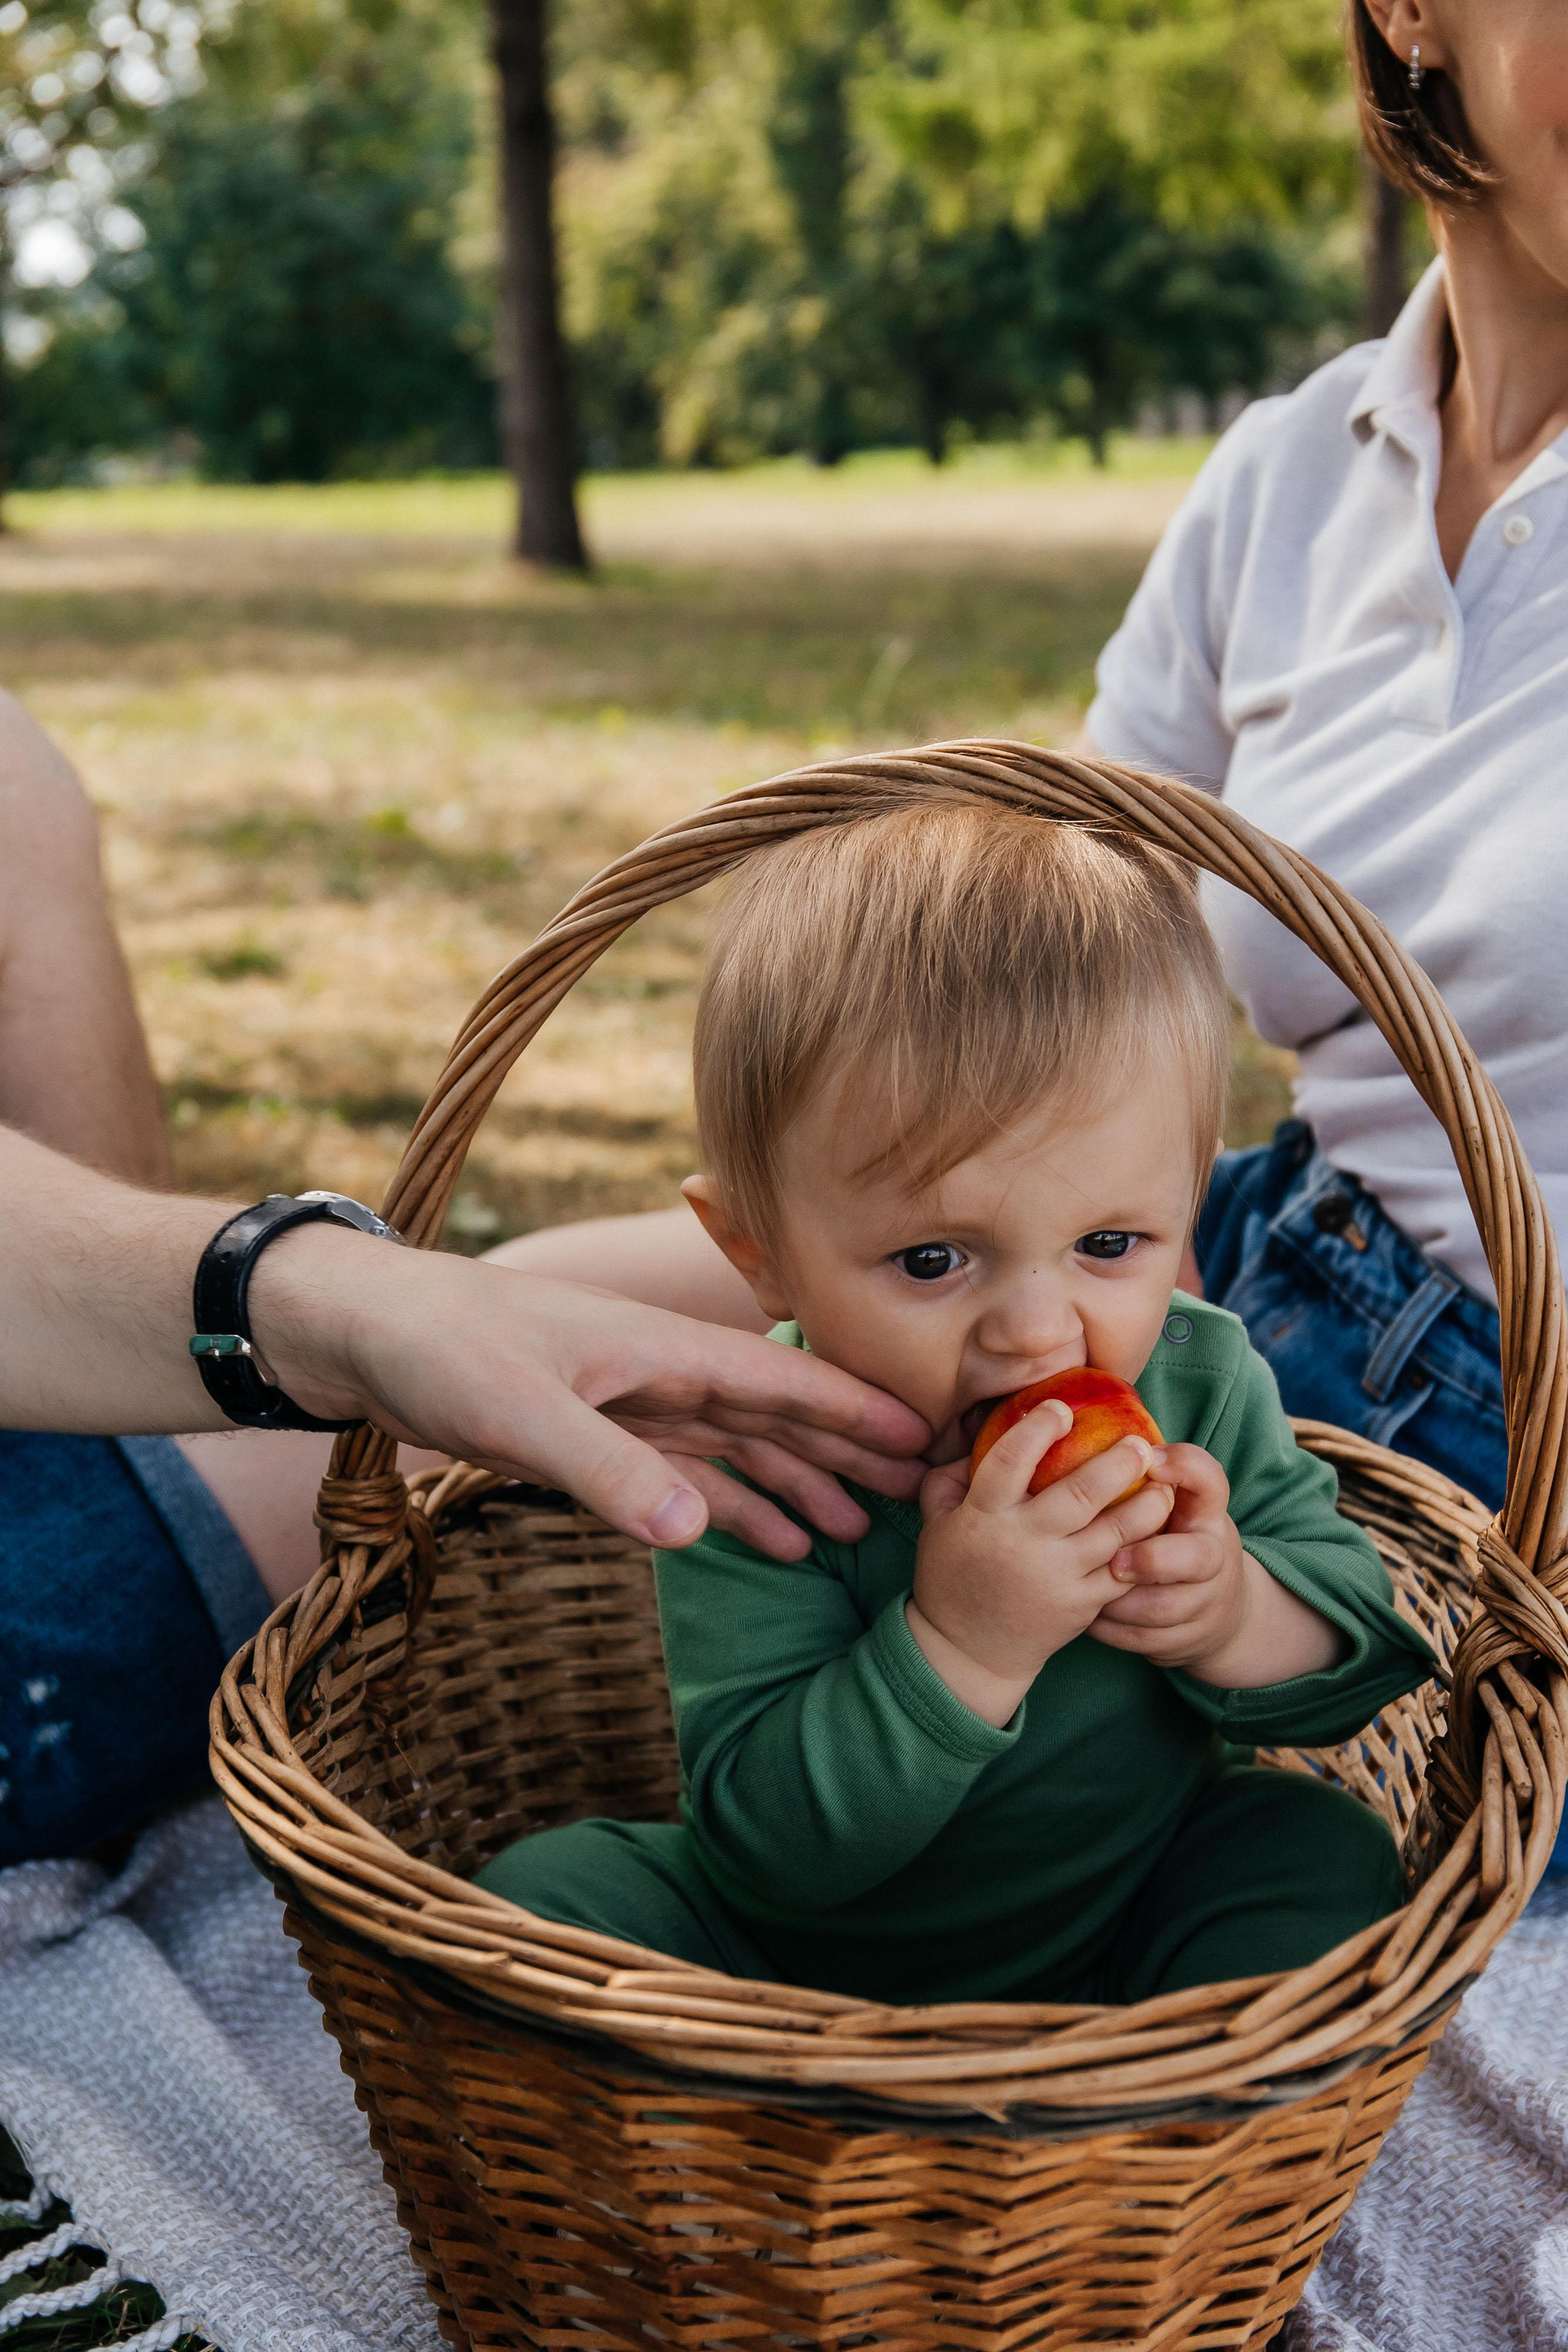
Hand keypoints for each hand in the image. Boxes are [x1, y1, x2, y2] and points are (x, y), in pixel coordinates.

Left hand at [253, 1237, 930, 1561]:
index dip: (855, 1410)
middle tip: (927, 1493)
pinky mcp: (601, 1439)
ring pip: (741, 1449)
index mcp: (660, 1350)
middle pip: (778, 1416)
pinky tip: (773, 1542)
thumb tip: (696, 1531)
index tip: (927, 1437)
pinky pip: (689, 1476)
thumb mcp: (522, 1414)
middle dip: (850, 1453)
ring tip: (862, 1532)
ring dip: (800, 1486)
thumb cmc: (442, 1350)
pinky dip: (734, 1507)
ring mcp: (634, 1407)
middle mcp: (662, 1374)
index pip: (781, 1382)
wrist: (367, 1335)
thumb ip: (608, 1472)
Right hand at [906, 1399, 1172, 1724]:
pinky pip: (1121, 1570)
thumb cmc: (951, 1577)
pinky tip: (1156, 1527)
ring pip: (1115, 1533)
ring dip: (1146, 1505)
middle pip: (1080, 1494)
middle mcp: (1024, 1543)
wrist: (969, 1651)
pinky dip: (1144, 1547)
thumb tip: (979, 1437)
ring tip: (1163, 1484)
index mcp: (984, 1516)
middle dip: (1117, 1463)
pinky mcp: (1082, 1604)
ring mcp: (1057, 1576)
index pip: (1010, 1461)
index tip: (1062, 1409)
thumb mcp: (937, 1524)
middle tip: (1140, 1443)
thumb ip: (950, 1479)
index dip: (1037, 1430)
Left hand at [1089, 1443, 1246, 1671]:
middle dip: (1150, 1560)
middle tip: (1111, 1560)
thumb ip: (1140, 1474)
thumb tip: (1073, 1431)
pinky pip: (1142, 1641)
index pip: (1208, 1479)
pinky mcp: (1187, 1641)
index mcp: (1207, 1512)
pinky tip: (1081, 1614)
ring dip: (1116, 1601)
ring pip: (1161, 1609)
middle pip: (1196, 1558)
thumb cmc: (1171, 1536)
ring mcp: (1204, 1603)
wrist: (1215, 1609)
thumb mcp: (1171, 1501)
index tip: (1148, 1460)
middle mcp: (1214, 1556)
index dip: (1181, 1466)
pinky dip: (1109, 1629)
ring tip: (1078, 1587)